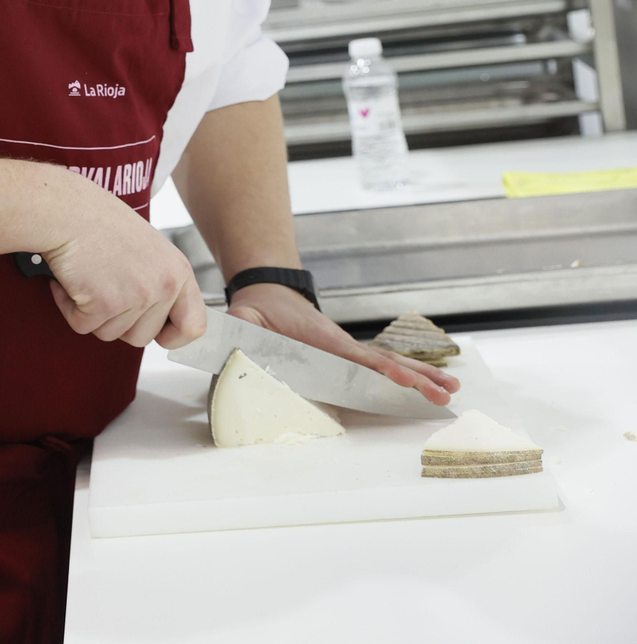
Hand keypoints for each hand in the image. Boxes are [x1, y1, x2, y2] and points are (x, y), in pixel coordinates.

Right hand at [42, 186, 207, 349]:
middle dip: (118, 321)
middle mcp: (164, 286)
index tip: (156, 332)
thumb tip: (155, 318)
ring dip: (92, 313)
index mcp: (179, 272)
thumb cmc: (99, 221)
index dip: (172, 336)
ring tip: (86, 278)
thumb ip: (159, 283)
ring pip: (110, 334)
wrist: (66, 209)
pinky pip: (82, 325)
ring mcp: (135, 297)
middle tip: (104, 290)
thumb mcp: (149, 250)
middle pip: (143, 337)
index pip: (193, 326)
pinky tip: (68, 280)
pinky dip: (69, 306)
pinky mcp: (104, 304)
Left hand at [226, 283, 458, 405]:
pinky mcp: (348, 356)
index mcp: (322, 341)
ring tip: (452, 390)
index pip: (357, 357)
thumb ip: (238, 328)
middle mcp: (343, 346)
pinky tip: (430, 384)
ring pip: (391, 364)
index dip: (380, 368)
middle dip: (417, 377)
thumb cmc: (257, 309)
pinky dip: (409, 374)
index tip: (404, 378)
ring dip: (422, 376)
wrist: (268, 291)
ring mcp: (349, 351)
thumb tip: (232, 336)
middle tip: (445, 393)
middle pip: (385, 363)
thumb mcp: (244, 317)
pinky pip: (382, 366)